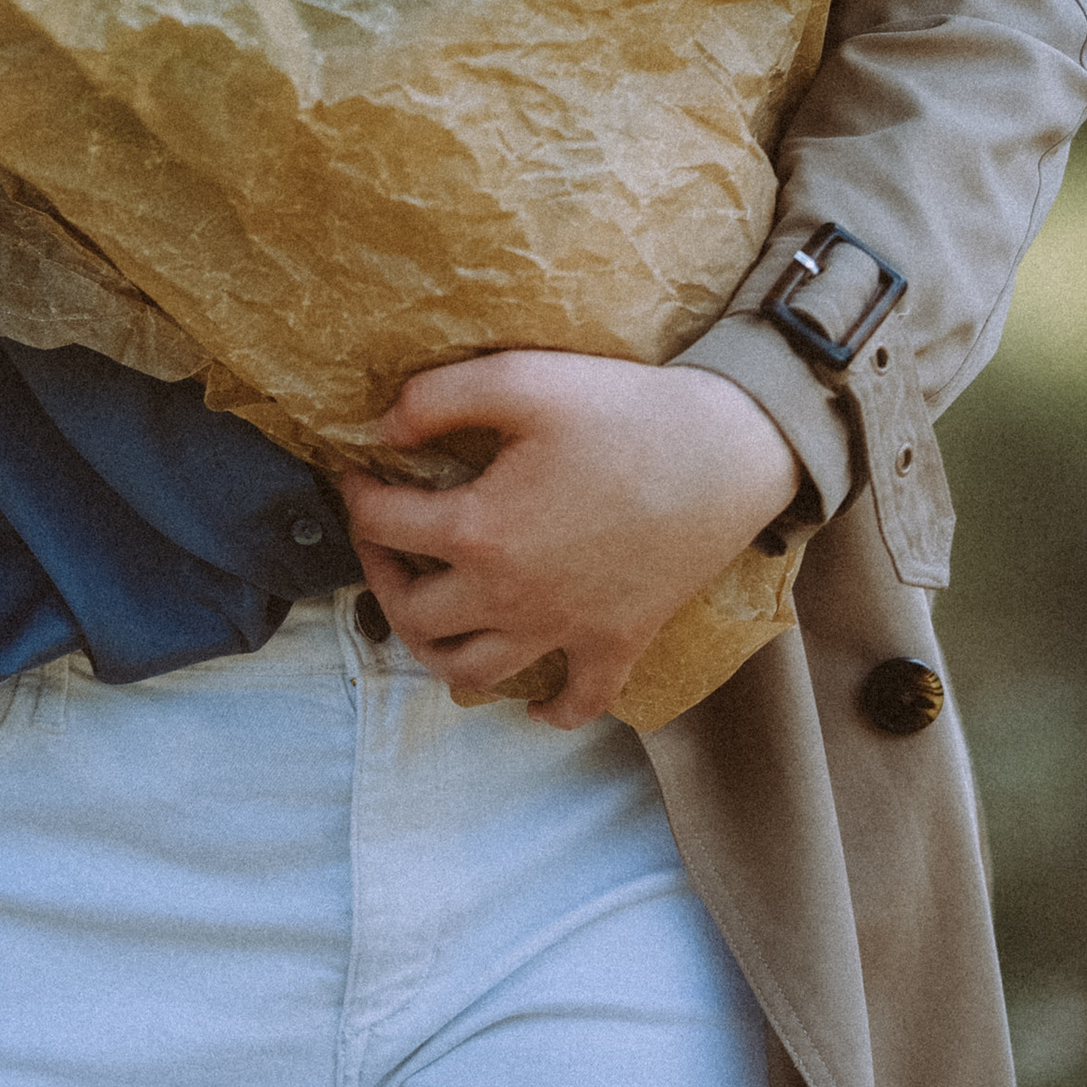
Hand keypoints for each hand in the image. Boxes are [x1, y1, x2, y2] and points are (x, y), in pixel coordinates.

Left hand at [333, 349, 806, 730]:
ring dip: (435, 649)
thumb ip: (436, 398)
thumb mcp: (520, 378)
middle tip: (384, 541)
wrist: (729, 450)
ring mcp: (564, 629)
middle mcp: (511, 596)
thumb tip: (382, 429)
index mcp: (479, 530)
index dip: (358, 496)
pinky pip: (573, 703)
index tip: (359, 475)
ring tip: (431, 611)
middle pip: (413, 616)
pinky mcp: (617, 644)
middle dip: (381, 576)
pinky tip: (526, 693)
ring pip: (471, 674)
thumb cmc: (624, 410)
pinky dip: (543, 708)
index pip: (383, 526)